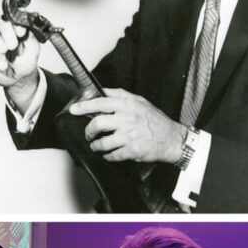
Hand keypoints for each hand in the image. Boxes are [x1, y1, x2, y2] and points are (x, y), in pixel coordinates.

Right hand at [0, 16, 41, 106]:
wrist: (19, 78)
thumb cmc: (26, 62)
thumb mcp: (34, 50)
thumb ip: (31, 37)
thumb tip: (25, 26)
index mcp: (17, 27)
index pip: (14, 17)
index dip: (16, 22)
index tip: (21, 33)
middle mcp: (4, 31)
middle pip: (1, 20)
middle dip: (7, 32)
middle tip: (13, 45)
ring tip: (4, 52)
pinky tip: (2, 64)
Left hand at [69, 88, 186, 163]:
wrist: (173, 139)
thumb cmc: (155, 120)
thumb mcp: (140, 102)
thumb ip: (120, 95)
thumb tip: (101, 91)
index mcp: (128, 105)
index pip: (101, 102)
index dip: (84, 106)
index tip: (74, 109)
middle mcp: (128, 119)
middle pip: (97, 123)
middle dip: (88, 131)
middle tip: (89, 134)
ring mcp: (130, 136)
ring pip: (102, 143)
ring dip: (96, 146)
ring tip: (96, 145)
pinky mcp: (132, 150)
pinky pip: (112, 155)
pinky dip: (107, 156)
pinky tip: (109, 154)